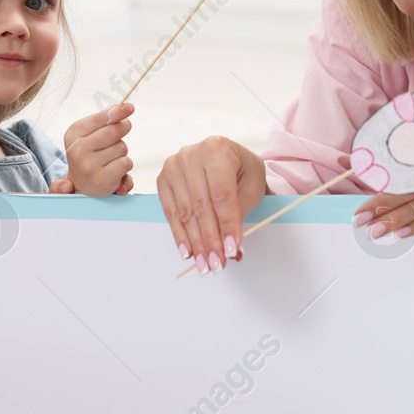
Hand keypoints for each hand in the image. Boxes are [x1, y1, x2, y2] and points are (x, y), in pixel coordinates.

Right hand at [61, 102, 133, 196]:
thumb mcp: (90, 133)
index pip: (101, 118)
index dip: (118, 112)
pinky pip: (125, 163)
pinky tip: (115, 170)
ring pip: (122, 147)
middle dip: (123, 129)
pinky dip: (126, 165)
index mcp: (74, 134)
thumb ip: (106, 119)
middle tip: (120, 134)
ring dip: (122, 151)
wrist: (81, 184)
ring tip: (110, 158)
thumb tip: (124, 106)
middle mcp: (78, 150)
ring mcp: (88, 167)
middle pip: (114, 131)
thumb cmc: (90, 153)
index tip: (130, 107)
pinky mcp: (101, 180)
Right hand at [157, 136, 266, 274]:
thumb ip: (239, 215)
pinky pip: (170, 213)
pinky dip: (180, 235)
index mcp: (218, 149)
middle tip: (217, 264)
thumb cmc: (241, 171)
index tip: (232, 250)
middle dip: (210, 240)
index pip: (221, 194)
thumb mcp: (250, 187)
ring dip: (195, 243)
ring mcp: (173, 166)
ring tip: (204, 265)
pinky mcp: (163, 179)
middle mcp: (191, 154)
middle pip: (201, 206)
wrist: (226, 158)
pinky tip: (187, 252)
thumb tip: (230, 250)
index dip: (227, 225)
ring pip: (185, 213)